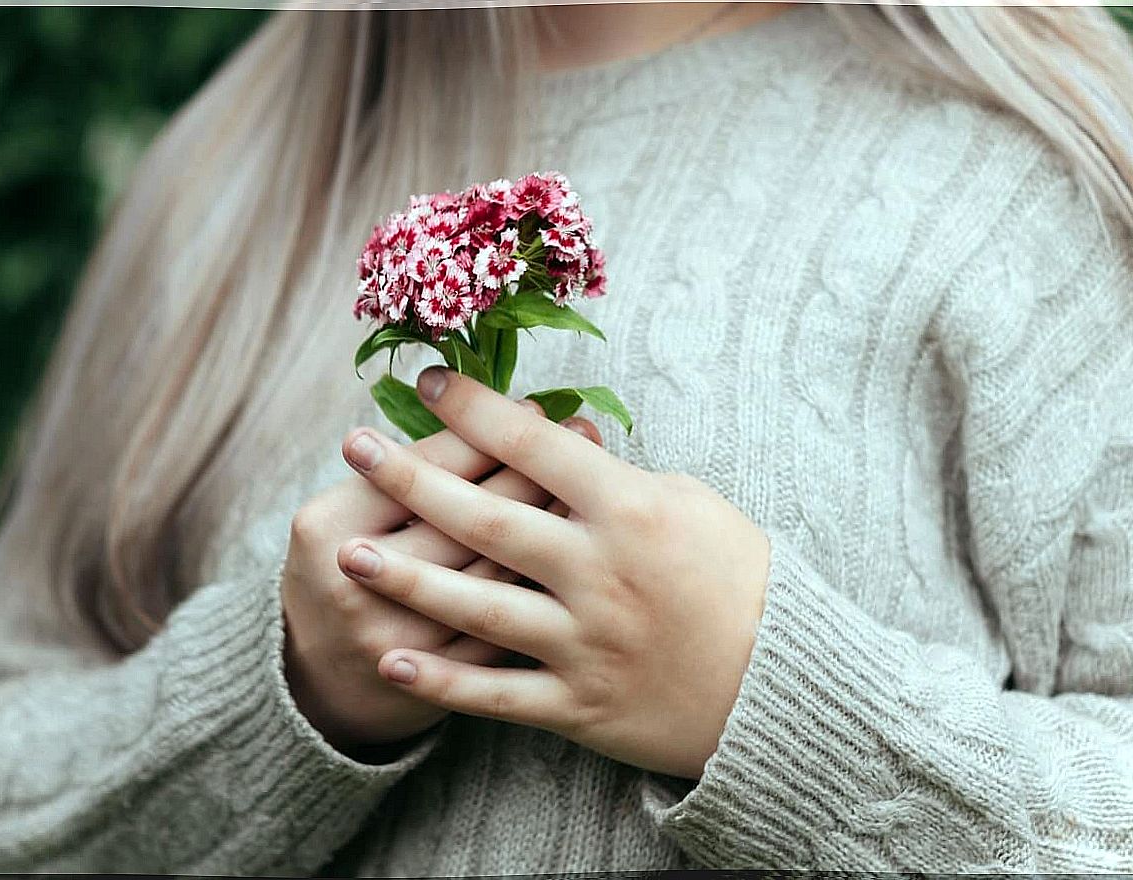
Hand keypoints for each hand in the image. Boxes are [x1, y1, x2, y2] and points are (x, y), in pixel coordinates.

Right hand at [280, 402, 601, 760]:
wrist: (317, 681)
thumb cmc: (342, 572)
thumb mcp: (346, 513)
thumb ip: (409, 470)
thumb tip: (502, 412)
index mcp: (330, 525)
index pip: (423, 464)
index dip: (484, 430)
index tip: (534, 405)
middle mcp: (359, 581)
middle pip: (465, 516)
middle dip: (531, 466)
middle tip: (580, 427)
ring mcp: (400, 637)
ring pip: (494, 571)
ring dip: (551, 519)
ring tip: (595, 480)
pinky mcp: (438, 682)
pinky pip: (508, 629)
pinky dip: (548, 587)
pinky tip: (582, 553)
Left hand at [336, 367, 770, 779]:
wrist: (784, 682)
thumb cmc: (740, 578)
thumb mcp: (691, 505)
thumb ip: (618, 480)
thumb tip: (556, 448)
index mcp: (630, 509)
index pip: (534, 446)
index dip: (473, 408)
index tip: (425, 381)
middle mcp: (598, 572)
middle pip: (485, 520)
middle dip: (411, 478)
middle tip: (354, 445)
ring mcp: (586, 642)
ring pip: (477, 607)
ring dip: (406, 580)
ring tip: (347, 554)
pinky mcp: (580, 704)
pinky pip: (499, 693)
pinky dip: (442, 681)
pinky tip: (392, 661)